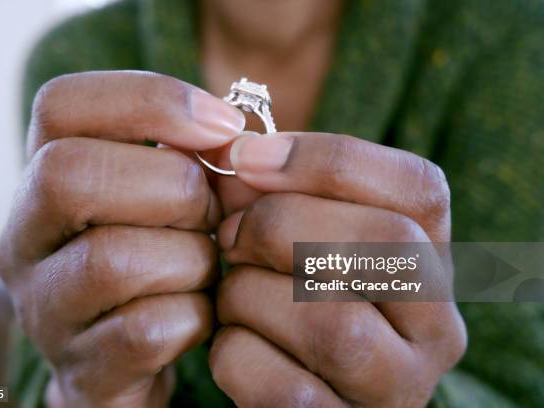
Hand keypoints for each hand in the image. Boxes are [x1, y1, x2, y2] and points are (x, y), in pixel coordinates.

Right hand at [0, 71, 243, 406]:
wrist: (129, 358)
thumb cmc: (159, 257)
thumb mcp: (169, 197)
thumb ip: (194, 157)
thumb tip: (229, 136)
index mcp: (44, 179)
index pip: (61, 105)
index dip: (150, 101)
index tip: (223, 125)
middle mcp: (25, 240)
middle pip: (70, 175)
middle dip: (172, 187)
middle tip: (209, 213)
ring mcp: (44, 308)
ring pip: (113, 259)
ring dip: (191, 259)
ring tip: (207, 267)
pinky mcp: (81, 368)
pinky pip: (145, 330)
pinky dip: (194, 318)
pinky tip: (201, 314)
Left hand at [210, 133, 466, 406]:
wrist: (293, 386)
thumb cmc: (291, 293)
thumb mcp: (293, 235)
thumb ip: (267, 190)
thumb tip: (224, 149)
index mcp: (435, 260)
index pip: (418, 188)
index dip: (325, 159)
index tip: (246, 157)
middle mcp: (438, 326)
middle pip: (385, 244)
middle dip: (280, 225)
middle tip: (229, 235)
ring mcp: (400, 386)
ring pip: (334, 323)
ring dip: (250, 294)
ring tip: (230, 292)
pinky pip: (288, 388)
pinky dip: (237, 355)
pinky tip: (232, 341)